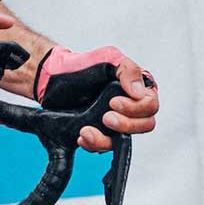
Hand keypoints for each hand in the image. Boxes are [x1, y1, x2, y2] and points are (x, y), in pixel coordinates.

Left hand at [35, 45, 158, 150]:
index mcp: (137, 89)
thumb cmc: (82, 66)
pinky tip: (83, 135)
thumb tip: (139, 93)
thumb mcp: (107, 57)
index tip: (113, 102)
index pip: (151, 105)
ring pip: (124, 140)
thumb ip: (128, 70)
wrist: (52, 77)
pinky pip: (105, 147)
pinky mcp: (101, 132)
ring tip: (86, 130)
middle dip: (126, 125)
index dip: (136, 108)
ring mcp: (117, 121)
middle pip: (144, 125)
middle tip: (105, 117)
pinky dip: (94, 144)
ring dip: (106, 139)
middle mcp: (131, 107)